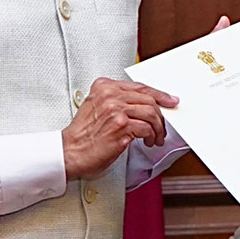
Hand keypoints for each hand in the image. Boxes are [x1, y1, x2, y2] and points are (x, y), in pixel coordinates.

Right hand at [63, 77, 179, 179]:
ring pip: (151, 114)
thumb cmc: (84, 135)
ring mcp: (115, 110)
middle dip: (160, 116)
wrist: (70, 152)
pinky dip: (151, 137)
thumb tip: (145, 106)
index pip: (139, 86)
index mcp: (104, 86)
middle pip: (148, 99)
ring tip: (155, 138)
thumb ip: (118, 101)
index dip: (159, 94)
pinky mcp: (121, 127)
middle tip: (162, 127)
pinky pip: (147, 129)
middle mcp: (110, 95)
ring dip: (158, 129)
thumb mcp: (97, 108)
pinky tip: (148, 142)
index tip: (169, 100)